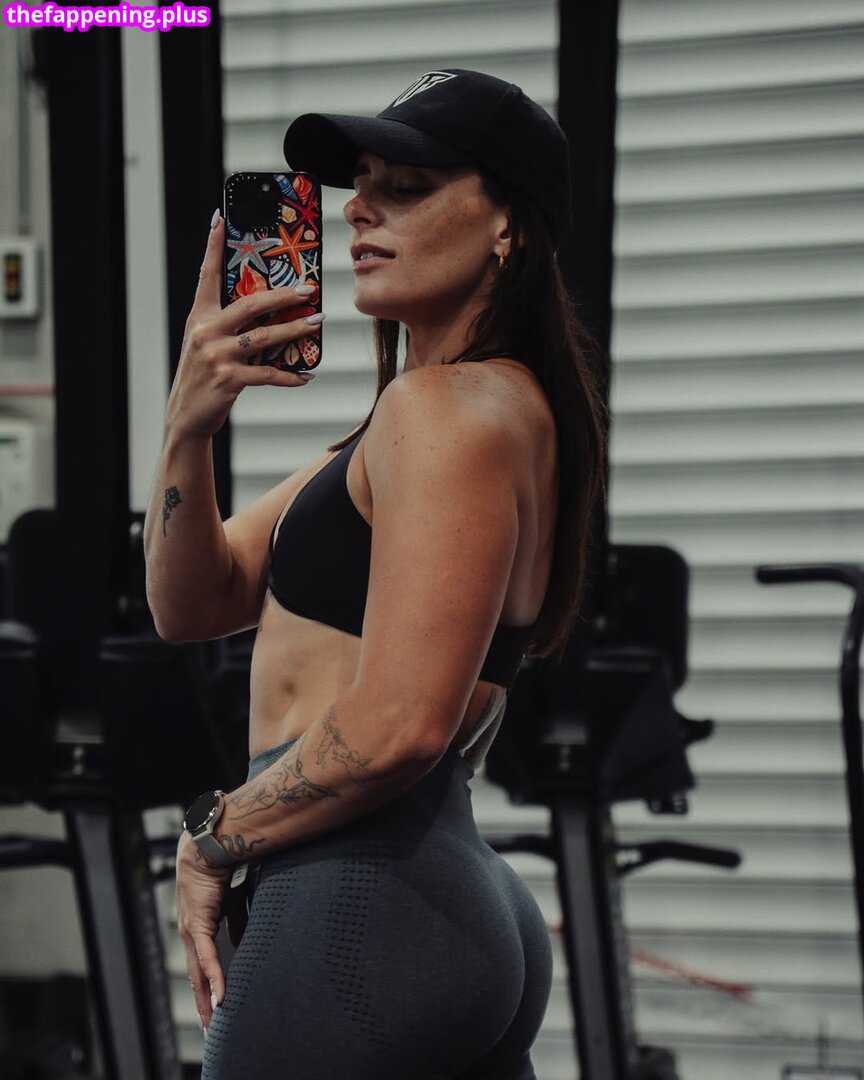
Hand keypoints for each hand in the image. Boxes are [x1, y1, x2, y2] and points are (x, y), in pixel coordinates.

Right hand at [164, 212, 323, 440]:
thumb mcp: (206, 344)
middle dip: (283, 295)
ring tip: (317, 324)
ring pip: (265, 336)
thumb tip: (266, 311)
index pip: (207, 275)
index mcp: (200, 317)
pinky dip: (289, 376)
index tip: (220, 218)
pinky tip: (305, 375)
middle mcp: (206, 331)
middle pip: (250, 304)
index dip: (213, 245)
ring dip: (296, 329)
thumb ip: (227, 325)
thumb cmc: (203, 376)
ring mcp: (217, 356)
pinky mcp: (229, 380)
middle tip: (308, 289)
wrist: (187, 415)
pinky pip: (268, 374)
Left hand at [175, 830, 233, 1033]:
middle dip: (203, 1003)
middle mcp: (189, 931)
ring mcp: (190, 929)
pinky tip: (221, 996)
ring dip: (206, 998)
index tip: (214, 1006)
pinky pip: (206, 957)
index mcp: (197, 925)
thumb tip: (239, 943)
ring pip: (197, 973)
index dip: (207, 986)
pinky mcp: (197, 924)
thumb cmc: (221, 867)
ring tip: (213, 1021)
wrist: (210, 845)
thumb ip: (235, 923)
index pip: (200, 963)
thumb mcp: (232, 901)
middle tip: (210, 1027)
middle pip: (195, 976)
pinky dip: (214, 978)